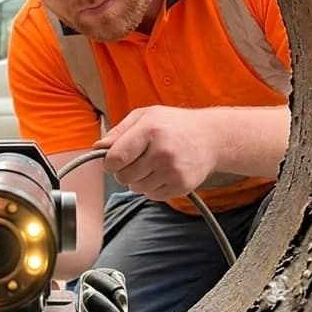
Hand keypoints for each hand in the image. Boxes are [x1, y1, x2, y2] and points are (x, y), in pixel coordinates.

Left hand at [95, 106, 219, 199]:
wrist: (212, 137)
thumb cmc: (175, 125)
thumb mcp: (145, 116)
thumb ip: (119, 131)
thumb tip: (98, 148)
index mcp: (150, 130)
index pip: (115, 158)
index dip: (109, 162)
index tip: (113, 160)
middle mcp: (162, 152)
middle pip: (123, 176)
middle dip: (124, 170)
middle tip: (137, 160)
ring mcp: (173, 171)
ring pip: (136, 188)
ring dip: (139, 179)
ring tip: (153, 164)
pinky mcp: (181, 185)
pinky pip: (152, 196)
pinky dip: (153, 187)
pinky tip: (163, 173)